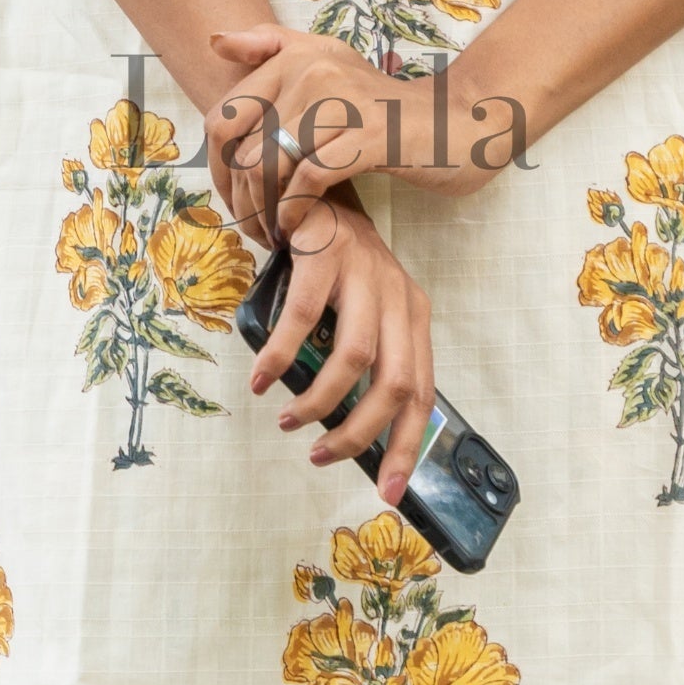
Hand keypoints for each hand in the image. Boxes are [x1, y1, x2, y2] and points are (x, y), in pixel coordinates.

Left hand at [205, 23, 513, 249]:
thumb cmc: (385, 108)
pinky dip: (296, 211)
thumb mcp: (332, 65)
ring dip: (265, 211)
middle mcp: (315, 71)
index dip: (217, 168)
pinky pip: (309, 179)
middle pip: (243, 148)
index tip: (234, 199)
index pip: (223, 118)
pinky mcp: (370, 136)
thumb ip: (275, 47)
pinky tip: (298, 227)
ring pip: (270, 165)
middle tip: (256, 225)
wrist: (458, 122)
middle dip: (241, 199)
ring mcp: (344, 102)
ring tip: (275, 232)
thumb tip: (215, 42)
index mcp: (298, 57)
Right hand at [243, 195, 436, 498]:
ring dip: (318, 402)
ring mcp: (363, 274)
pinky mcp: (323, 256)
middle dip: (360, 433)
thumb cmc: (335, 267)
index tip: (388, 491)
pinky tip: (261, 380)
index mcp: (413, 317)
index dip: (407, 447)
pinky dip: (279, 358)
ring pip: (353, 358)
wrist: (310, 193)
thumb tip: (346, 429)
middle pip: (396, 383)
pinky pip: (301, 320)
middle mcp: (398, 297)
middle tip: (323, 456)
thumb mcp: (364, 312)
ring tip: (289, 421)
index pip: (423, 394)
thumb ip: (366, 360)